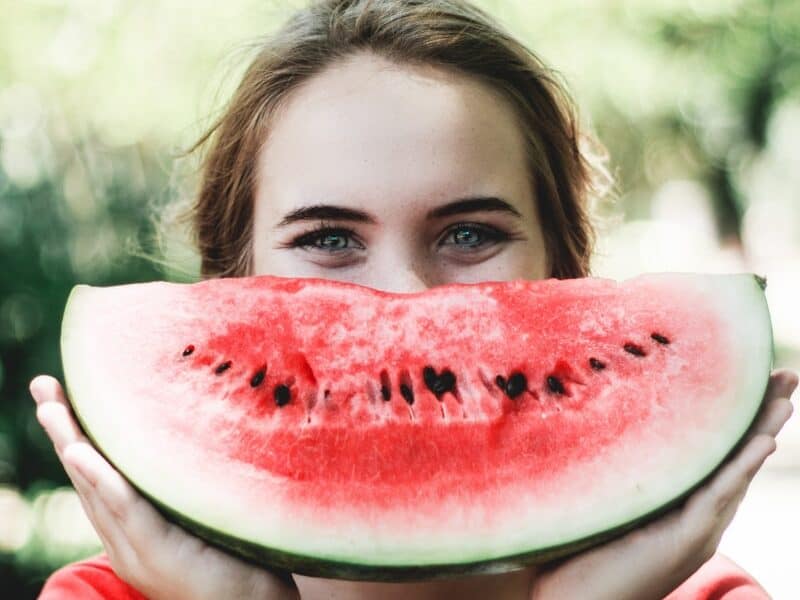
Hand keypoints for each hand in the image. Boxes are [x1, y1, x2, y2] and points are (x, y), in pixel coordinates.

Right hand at [30, 375, 299, 599]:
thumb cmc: (233, 555)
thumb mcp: (196, 509)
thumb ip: (180, 482)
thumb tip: (189, 427)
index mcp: (130, 527)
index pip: (96, 474)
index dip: (75, 434)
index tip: (60, 392)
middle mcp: (124, 537)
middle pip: (86, 476)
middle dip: (63, 430)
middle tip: (44, 385)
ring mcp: (136, 548)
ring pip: (96, 489)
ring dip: (71, 445)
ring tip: (51, 407)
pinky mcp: (158, 553)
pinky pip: (126, 510)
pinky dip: (102, 480)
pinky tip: (80, 453)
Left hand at [528, 368, 796, 599]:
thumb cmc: (575, 552)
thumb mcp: (601, 498)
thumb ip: (613, 468)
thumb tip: (595, 413)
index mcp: (679, 504)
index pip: (716, 453)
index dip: (738, 417)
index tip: (754, 376)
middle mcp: (696, 516)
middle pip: (737, 457)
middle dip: (763, 416)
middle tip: (787, 375)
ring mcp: (696, 530)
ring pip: (737, 472)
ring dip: (763, 432)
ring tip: (786, 398)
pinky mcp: (685, 541)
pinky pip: (718, 497)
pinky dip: (741, 467)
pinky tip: (764, 441)